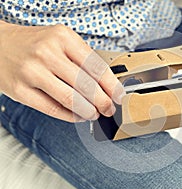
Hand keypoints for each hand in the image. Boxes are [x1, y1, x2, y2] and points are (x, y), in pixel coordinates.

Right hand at [0, 22, 124, 121]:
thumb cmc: (36, 45)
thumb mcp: (61, 41)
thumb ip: (82, 59)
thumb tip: (107, 85)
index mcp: (63, 37)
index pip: (96, 66)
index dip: (112, 85)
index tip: (120, 96)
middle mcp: (47, 53)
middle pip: (86, 85)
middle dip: (103, 102)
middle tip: (109, 109)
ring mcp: (32, 72)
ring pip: (71, 99)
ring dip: (88, 111)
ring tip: (94, 114)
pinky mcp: (20, 91)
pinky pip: (52, 109)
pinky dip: (71, 116)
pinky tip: (78, 116)